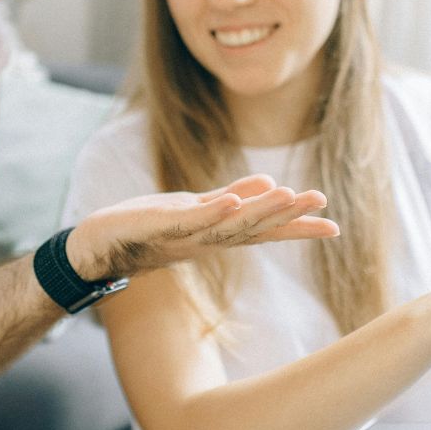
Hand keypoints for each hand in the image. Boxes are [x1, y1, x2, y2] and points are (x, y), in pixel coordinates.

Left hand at [67, 174, 338, 279]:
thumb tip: (267, 183)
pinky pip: (190, 220)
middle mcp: (206, 238)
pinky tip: (232, 200)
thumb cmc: (146, 228)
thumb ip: (230, 199)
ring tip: (288, 195)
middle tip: (321, 200)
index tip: (334, 227)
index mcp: (217, 233)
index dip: (297, 228)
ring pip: (228, 224)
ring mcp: (184, 234)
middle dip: (288, 215)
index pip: (263, 230)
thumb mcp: (193, 209)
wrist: (96, 246)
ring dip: (259, 211)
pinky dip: (212, 212)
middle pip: (253, 227)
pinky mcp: (159, 226)